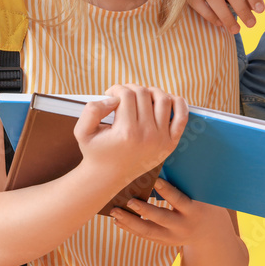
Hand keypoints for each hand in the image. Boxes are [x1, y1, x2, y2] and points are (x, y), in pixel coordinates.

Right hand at [73, 85, 188, 185]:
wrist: (108, 176)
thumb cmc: (95, 151)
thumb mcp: (82, 131)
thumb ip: (91, 110)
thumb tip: (113, 97)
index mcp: (126, 132)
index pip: (127, 95)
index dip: (116, 88)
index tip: (110, 94)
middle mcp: (147, 135)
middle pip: (144, 94)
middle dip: (131, 88)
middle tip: (123, 95)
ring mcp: (161, 139)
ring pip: (163, 99)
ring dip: (151, 91)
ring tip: (140, 96)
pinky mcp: (170, 143)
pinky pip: (182, 117)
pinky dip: (179, 103)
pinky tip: (168, 99)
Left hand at [111, 177, 234, 246]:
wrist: (208, 232)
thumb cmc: (201, 204)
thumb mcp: (200, 195)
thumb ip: (185, 183)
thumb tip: (163, 161)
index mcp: (194, 211)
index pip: (179, 200)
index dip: (167, 191)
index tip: (154, 179)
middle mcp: (183, 225)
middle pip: (162, 218)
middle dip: (144, 210)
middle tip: (129, 200)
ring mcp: (173, 237)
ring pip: (149, 231)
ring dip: (130, 222)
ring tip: (115, 212)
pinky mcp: (164, 242)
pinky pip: (145, 236)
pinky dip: (130, 229)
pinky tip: (118, 221)